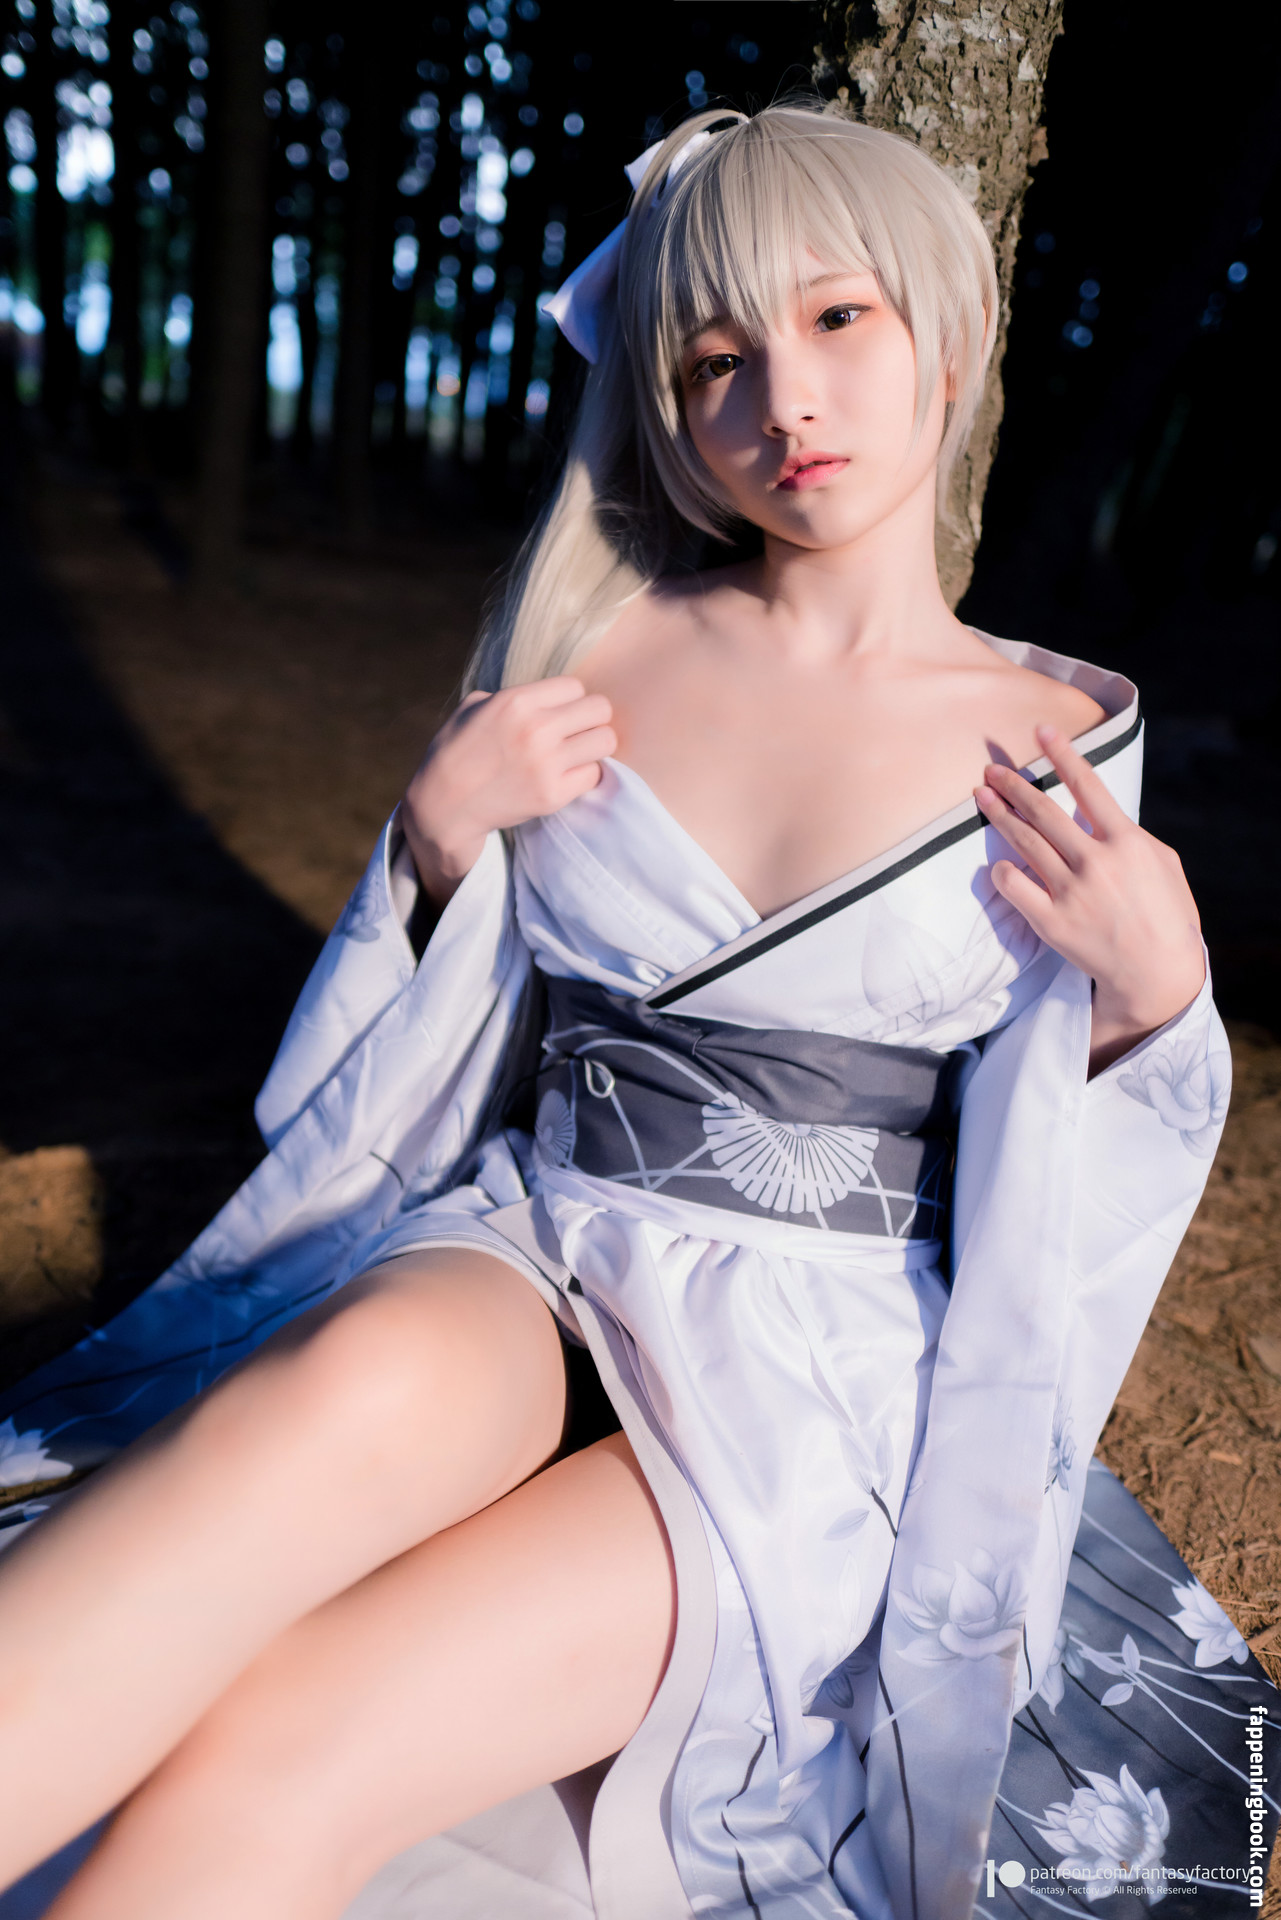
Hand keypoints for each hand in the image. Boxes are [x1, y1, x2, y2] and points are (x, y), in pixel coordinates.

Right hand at [402, 677, 616, 906]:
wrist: (444, 805)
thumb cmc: (456, 751)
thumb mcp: (474, 707)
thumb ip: (513, 695)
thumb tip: (548, 695)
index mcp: (516, 701)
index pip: (576, 686)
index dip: (569, 700)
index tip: (558, 713)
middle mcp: (536, 729)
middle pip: (600, 709)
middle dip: (591, 719)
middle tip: (576, 732)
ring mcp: (546, 765)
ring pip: (605, 741)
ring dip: (593, 746)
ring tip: (576, 753)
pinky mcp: (552, 795)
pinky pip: (594, 775)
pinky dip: (584, 774)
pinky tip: (566, 775)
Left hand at [975, 725, 1205, 1072]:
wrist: (1156, 972)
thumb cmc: (1166, 915)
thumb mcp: (1163, 864)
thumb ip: (1130, 834)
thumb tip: (1100, 814)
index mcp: (1127, 842)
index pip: (1089, 786)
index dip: (1063, 754)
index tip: (1042, 730)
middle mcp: (1096, 862)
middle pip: (1044, 811)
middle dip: (1014, 785)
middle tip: (991, 769)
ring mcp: (1071, 892)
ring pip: (1025, 843)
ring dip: (1000, 815)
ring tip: (982, 797)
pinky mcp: (1052, 922)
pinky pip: (1015, 887)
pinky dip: (1003, 872)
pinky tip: (998, 863)